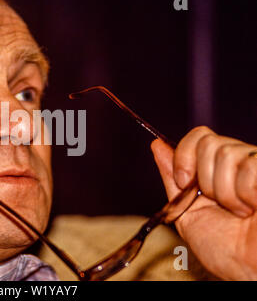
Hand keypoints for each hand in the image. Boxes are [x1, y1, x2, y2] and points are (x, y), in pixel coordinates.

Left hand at [151, 126, 256, 279]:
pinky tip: (252, 208)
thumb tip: (157, 146)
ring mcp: (256, 166)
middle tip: (217, 202)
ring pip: (226, 153)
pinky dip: (244, 194)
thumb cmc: (222, 248)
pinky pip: (248, 167)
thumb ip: (172, 177)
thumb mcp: (185, 210)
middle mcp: (239, 162)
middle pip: (208, 142)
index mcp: (218, 169)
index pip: (199, 136)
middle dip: (203, 178)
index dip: (185, 154)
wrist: (247, 268)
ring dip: (224, 191)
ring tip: (238, 211)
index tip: (183, 180)